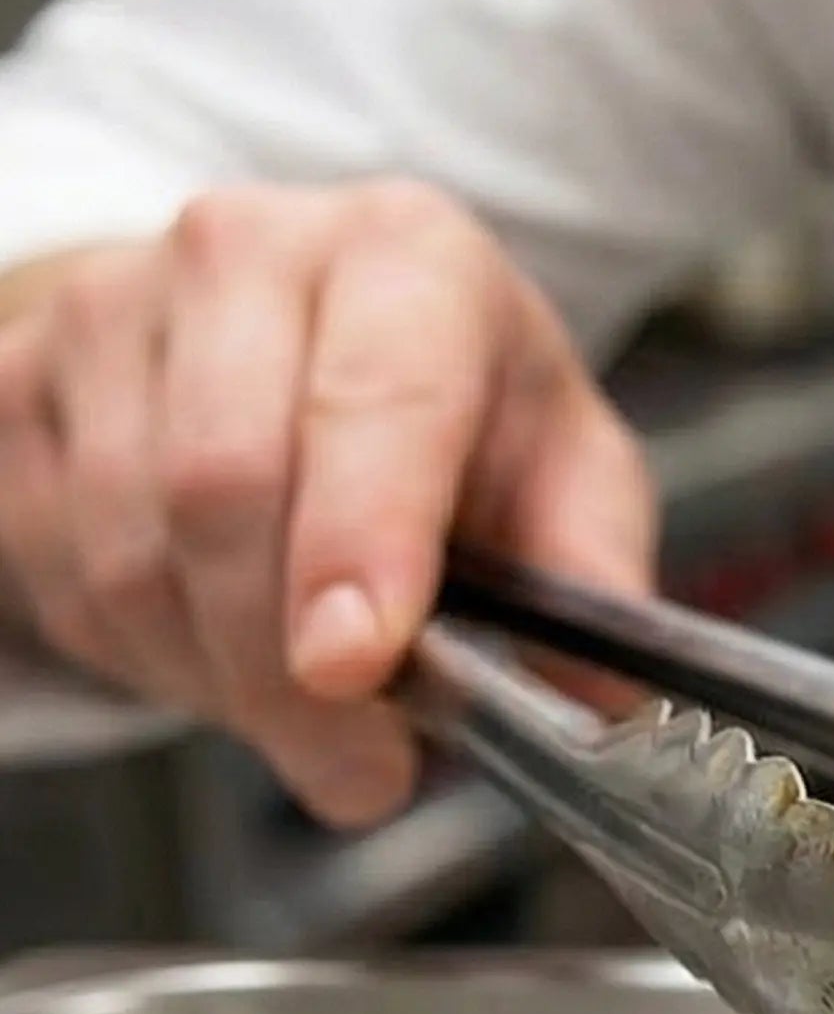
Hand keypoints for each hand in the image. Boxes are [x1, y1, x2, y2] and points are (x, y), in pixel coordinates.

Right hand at [0, 180, 655, 826]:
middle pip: (223, 487)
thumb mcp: (567, 468)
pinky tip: (218, 641)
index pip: (374, 401)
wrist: (307, 331)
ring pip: (128, 548)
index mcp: (407, 256)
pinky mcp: (15, 377)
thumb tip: (596, 691)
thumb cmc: (454, 409)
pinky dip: (139, 650)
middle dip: (286, 668)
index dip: (356, 543)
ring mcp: (110, 305)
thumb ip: (591, 574)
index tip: (353, 663)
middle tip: (359, 762)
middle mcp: (246, 251)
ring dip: (218, 674)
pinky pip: (51, 565)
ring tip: (303, 700)